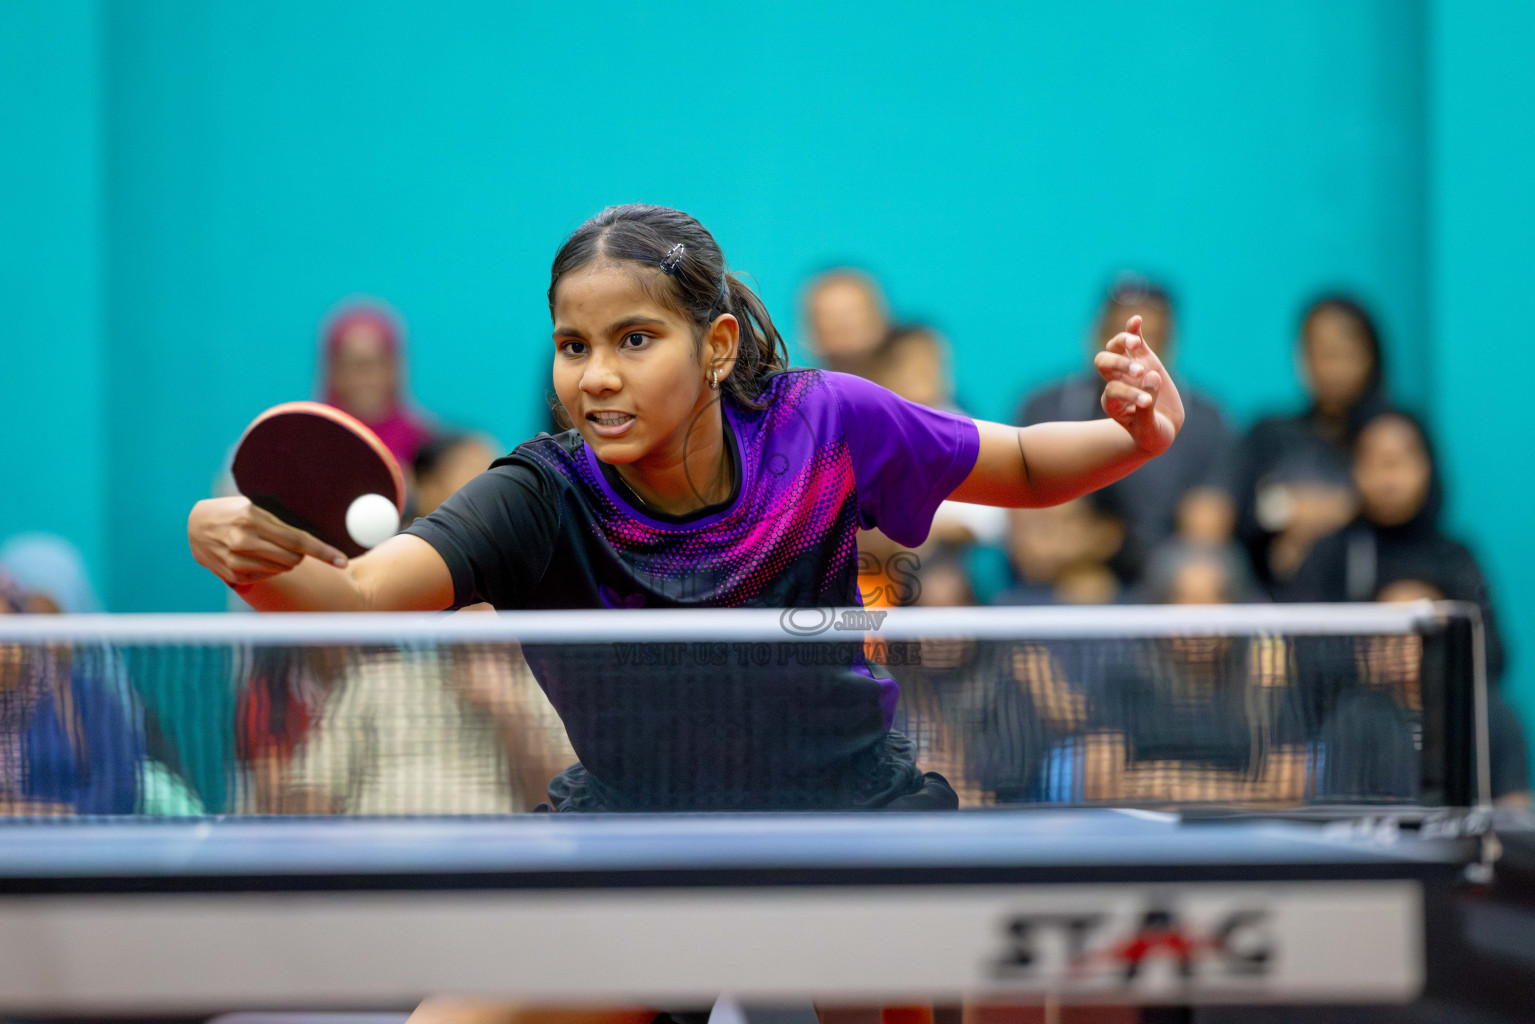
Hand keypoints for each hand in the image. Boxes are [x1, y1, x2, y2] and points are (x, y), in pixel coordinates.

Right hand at [188, 496, 347, 585]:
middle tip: (287, 544)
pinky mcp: (232, 575)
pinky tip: (254, 557)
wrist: (194, 526)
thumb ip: (279, 526)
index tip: (342, 561)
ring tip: (265, 547)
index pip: (298, 540)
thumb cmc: (232, 513)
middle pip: (294, 557)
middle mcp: (243, 541)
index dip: (323, 551)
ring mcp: (236, 560)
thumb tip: (306, 548)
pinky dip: (270, 568)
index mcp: (252, 519)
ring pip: (282, 569)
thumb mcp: (253, 509)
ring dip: (284, 561)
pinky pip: (267, 576)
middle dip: (299, 553)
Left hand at [1093, 314, 1184, 455]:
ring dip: (1122, 341)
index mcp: (1111, 402)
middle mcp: (1115, 382)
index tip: (1147, 402)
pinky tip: (1136, 319)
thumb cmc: (1150, 433)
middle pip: (1103, 362)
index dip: (1128, 393)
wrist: (1162, 429)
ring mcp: (1129, 368)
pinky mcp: (1145, 359)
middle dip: (1119, 363)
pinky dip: (1133, 329)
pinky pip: (1135, 340)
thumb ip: (1146, 407)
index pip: (1113, 389)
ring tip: (1135, 344)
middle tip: (1140, 372)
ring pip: (1115, 347)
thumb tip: (1151, 377)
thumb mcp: (1148, 429)